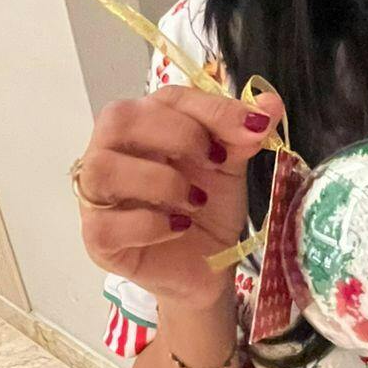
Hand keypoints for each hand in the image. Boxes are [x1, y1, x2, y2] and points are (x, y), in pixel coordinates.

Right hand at [77, 85, 282, 311]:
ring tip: (195, 201)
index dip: (210, 108)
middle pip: (118, 119)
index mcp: (143, 126)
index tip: (252, 128)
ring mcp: (97, 196)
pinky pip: (107, 222)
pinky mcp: (96, 238)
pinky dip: (150, 224)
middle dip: (176, 135)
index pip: (165, 98)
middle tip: (215, 162)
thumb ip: (241, 134)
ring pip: (103, 168)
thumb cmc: (207, 211)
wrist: (208, 268)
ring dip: (160, 181)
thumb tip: (270, 103)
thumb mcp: (229, 168)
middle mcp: (111, 153)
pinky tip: (179, 228)